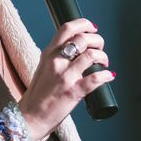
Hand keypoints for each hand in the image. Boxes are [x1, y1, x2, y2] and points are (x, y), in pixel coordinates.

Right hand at [18, 18, 112, 140]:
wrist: (31, 117)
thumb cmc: (38, 95)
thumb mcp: (43, 68)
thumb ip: (57, 57)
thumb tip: (76, 50)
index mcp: (49, 53)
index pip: (67, 29)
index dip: (84, 24)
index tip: (92, 28)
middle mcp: (56, 61)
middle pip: (83, 39)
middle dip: (98, 41)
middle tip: (100, 49)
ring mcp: (65, 76)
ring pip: (91, 55)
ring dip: (103, 57)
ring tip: (104, 63)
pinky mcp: (73, 92)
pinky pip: (95, 79)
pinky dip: (106, 76)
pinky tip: (109, 76)